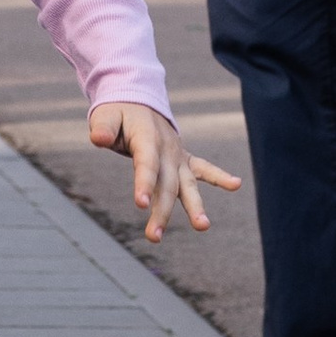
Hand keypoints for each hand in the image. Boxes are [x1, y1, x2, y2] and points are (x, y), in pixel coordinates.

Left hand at [87, 102, 241, 243]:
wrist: (137, 99)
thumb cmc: (118, 112)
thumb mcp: (105, 115)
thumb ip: (103, 128)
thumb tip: (98, 140)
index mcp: (147, 139)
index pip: (147, 164)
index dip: (144, 183)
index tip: (141, 204)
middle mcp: (167, 149)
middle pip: (166, 184)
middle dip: (161, 211)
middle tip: (153, 237)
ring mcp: (178, 155)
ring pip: (186, 184)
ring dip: (194, 206)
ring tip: (203, 226)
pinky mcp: (184, 159)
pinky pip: (204, 168)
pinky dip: (220, 176)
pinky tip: (236, 185)